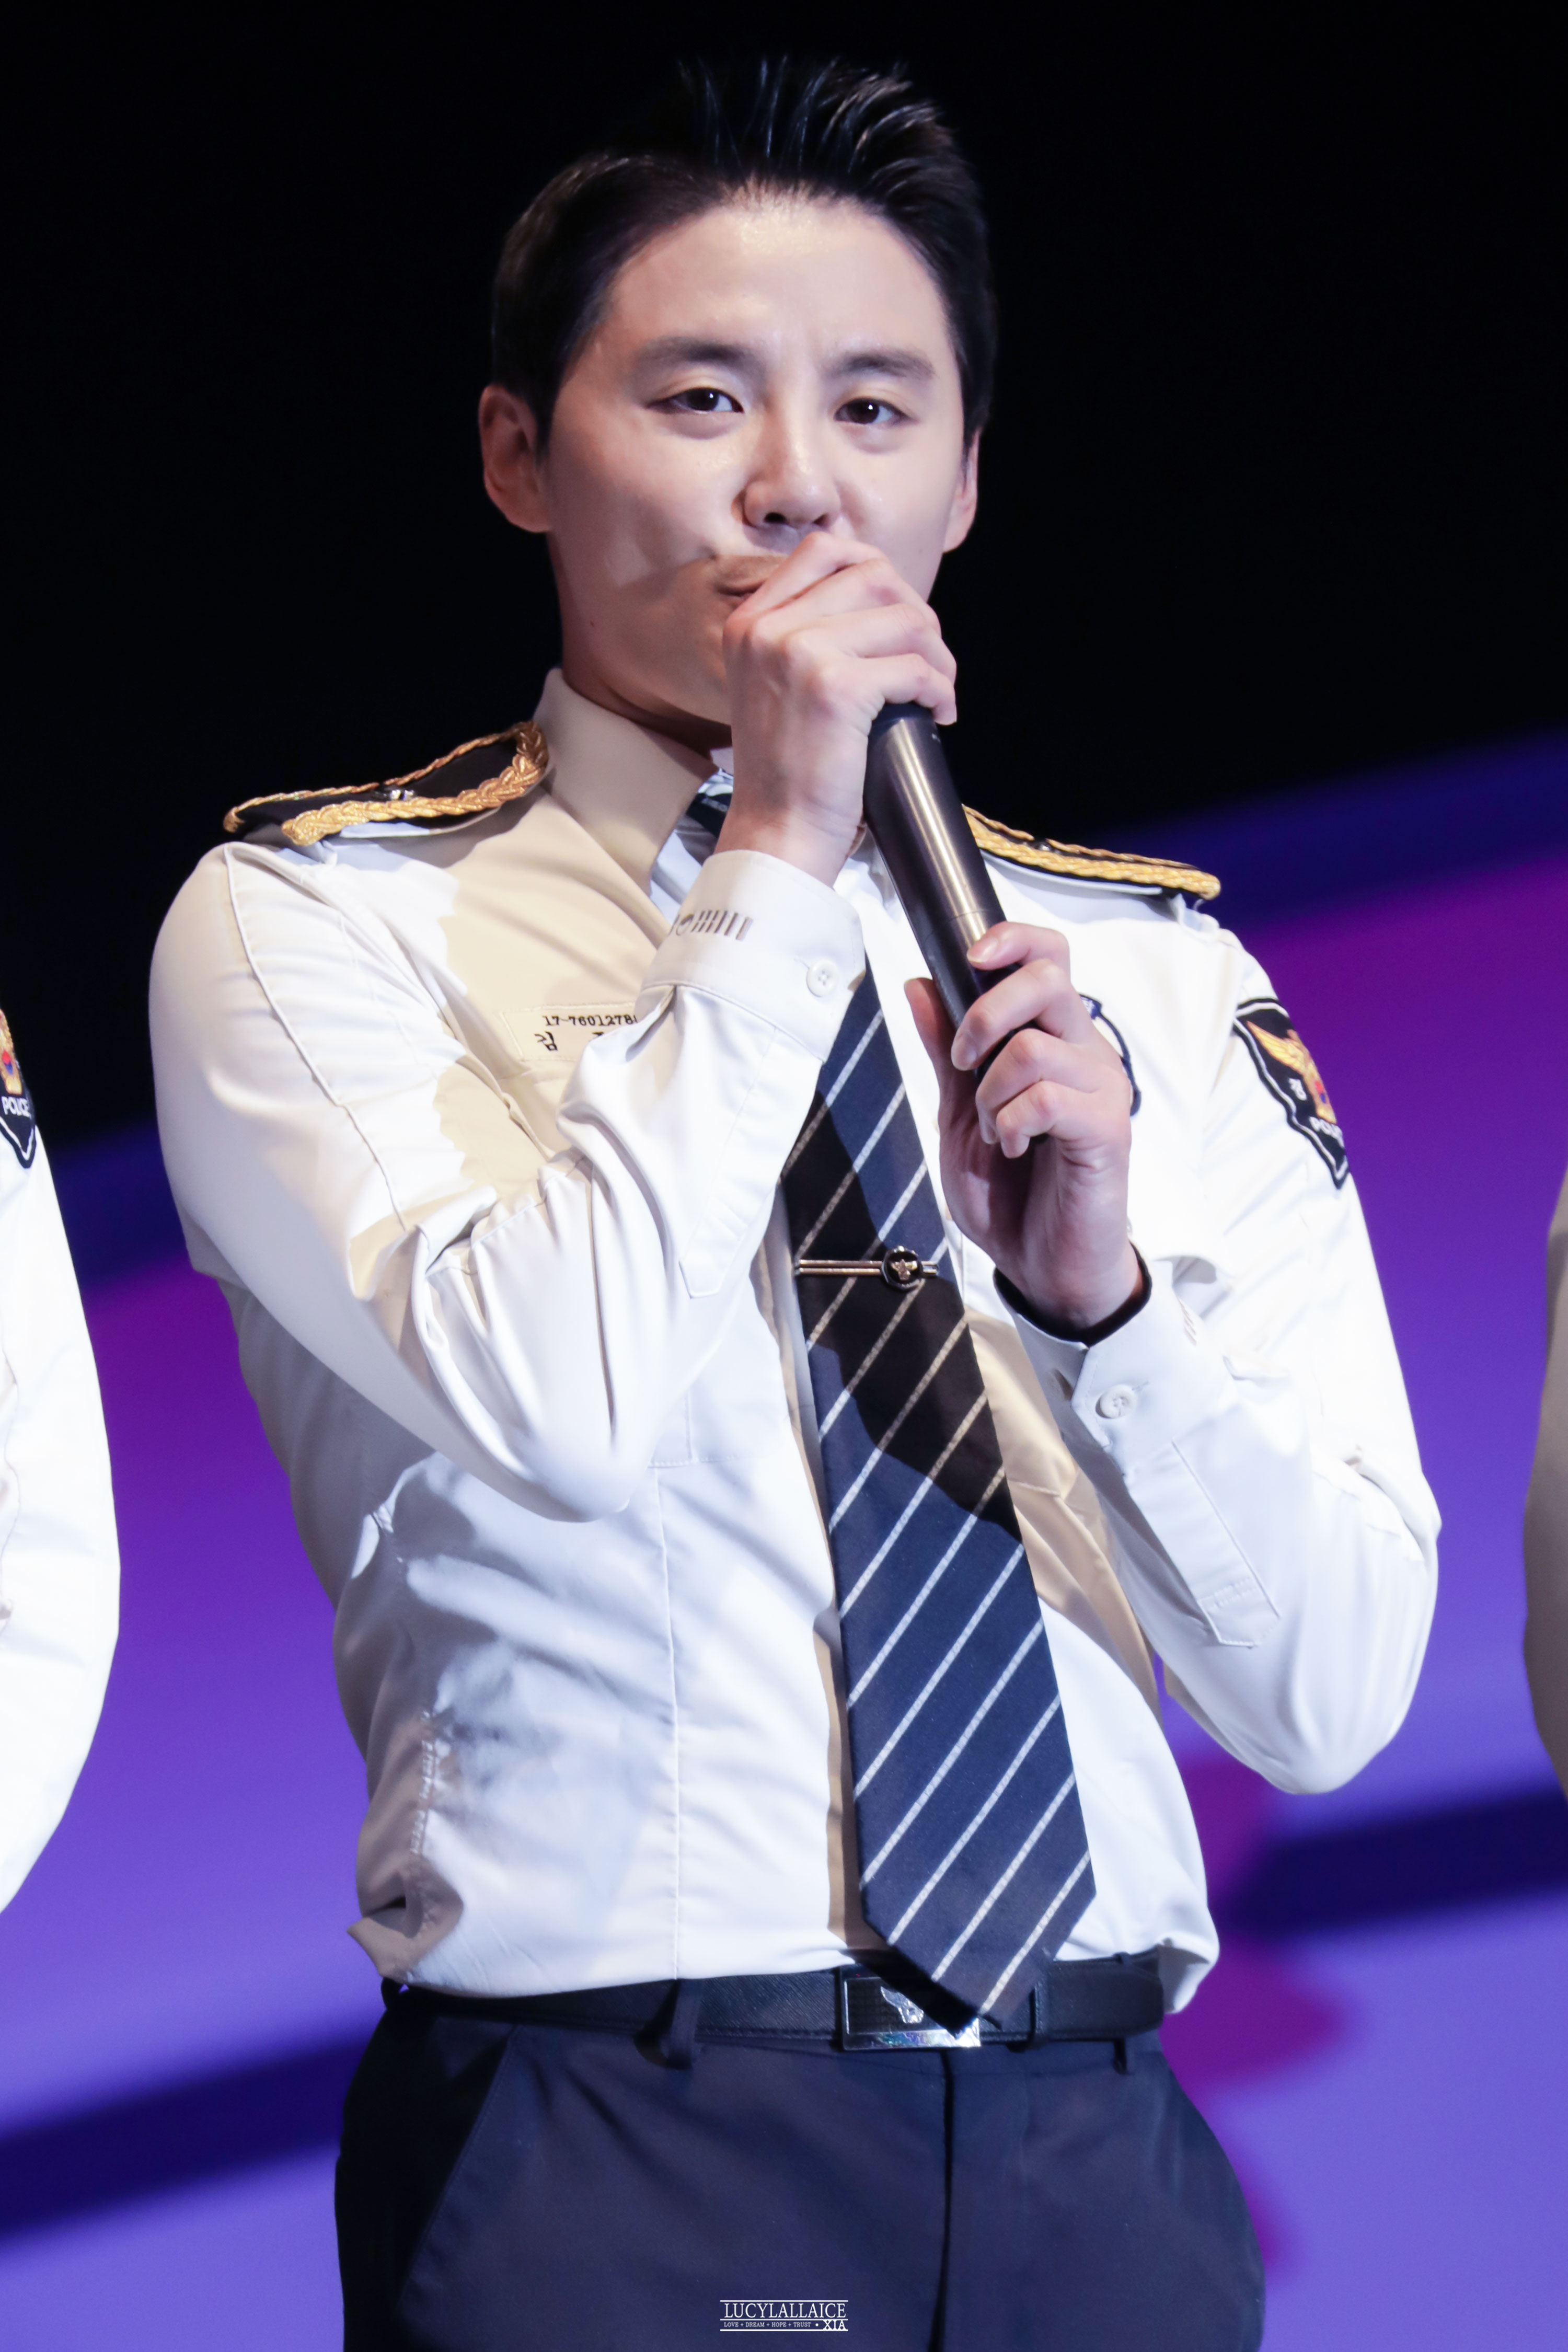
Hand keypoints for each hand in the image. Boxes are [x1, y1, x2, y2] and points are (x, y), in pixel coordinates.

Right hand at [716, 532, 956, 883]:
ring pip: (905, 619)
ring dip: (938, 655)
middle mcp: (767, 629)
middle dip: (917, 615)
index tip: (899, 613)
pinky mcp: (835, 688)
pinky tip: (938, 715)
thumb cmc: (788, 773)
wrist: (775, 835)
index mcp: (749, 623)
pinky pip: (915, 667)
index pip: (823, 550)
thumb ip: (806, 639)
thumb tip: (885, 606)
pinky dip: (940, 690)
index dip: (876, 571)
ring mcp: (798, 653)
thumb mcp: (776, 688)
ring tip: (938, 692)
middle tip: (928, 661)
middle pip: (873, 575)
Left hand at [906, 924, 1141, 1331]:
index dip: (1011, 940)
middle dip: (984, 1015)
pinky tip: (1014, 1147)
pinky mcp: (1109, 1128)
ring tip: (995, 1132)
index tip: (969, 957)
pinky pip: (1046, 1096)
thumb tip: (919, 985)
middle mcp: (1087, 1052)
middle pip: (1047, 978)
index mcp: (1054, 1039)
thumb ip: (945, 1052)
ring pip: (1033, 1046)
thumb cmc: (1011, 1194)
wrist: (1043, 1266)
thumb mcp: (958, 1115)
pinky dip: (1012, 1122)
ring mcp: (1103, 1088)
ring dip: (990, 1092)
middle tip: (965, 1065)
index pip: (1049, 956)